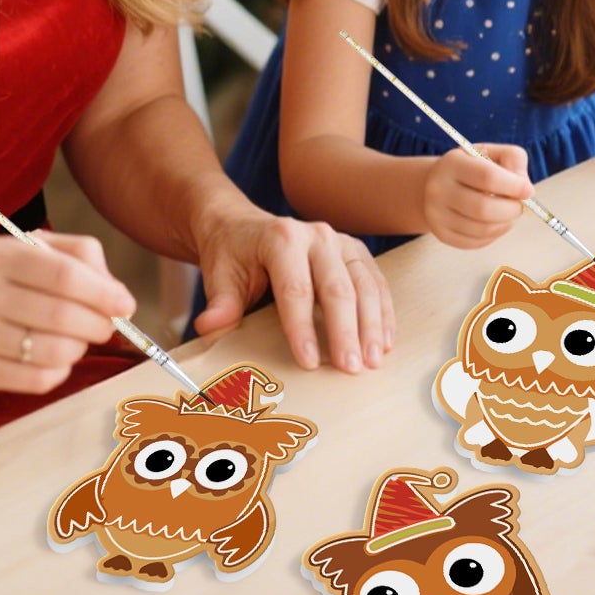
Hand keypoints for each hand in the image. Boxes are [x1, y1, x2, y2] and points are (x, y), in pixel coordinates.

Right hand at [0, 230, 135, 393]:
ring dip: (80, 348)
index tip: (125, 303)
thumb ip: (79, 257)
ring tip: (77, 339)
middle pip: (62, 315)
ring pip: (54, 351)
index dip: (104, 292)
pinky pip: (39, 380)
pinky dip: (60, 370)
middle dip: (98, 323)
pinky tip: (54, 358)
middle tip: (107, 325)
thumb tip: (117, 294)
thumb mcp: (29, 250)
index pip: (64, 275)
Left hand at [192, 206, 393, 373]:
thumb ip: (220, 303)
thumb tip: (210, 327)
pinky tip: (384, 341)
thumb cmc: (232, 254)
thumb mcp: (219, 275)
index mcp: (281, 238)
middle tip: (350, 368)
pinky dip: (383, 313)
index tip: (309, 361)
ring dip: (372, 325)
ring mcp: (340, 241)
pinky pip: (375, 282)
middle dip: (346, 331)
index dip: (303, 328)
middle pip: (337, 288)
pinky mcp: (354, 251)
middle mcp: (316, 236)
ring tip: (373, 360)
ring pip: (364, 284)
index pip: (296, 289)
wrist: (241, 226)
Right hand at [422, 144, 532, 249]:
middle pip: (484, 208)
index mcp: (452, 163)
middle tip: (519, 206)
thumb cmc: (472, 166)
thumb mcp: (491, 152)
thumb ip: (514, 160)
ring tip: (508, 213)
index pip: (487, 177)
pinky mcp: (442, 234)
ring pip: (483, 229)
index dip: (514, 186)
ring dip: (505, 223)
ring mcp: (437, 215)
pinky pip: (477, 242)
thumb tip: (526, 189)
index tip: (528, 191)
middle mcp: (438, 189)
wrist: (436, 184)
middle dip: (511, 210)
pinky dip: (494, 234)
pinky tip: (495, 223)